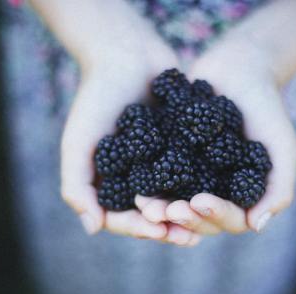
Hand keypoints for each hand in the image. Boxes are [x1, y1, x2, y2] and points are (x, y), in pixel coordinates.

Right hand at [59, 10, 200, 245]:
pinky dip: (202, 186)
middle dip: (168, 227)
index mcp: (108, 181)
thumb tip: (92, 230)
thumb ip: (77, 186)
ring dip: (187, 214)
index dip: (138, 228)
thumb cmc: (96, 98)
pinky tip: (218, 194)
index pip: (120, 217)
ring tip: (204, 222)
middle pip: (150, 214)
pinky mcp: (181, 148)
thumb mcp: (78, 143)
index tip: (157, 230)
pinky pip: (192, 173)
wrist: (126, 55)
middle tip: (187, 236)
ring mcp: (158, 163)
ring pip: (174, 199)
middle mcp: (134, 177)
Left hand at [157, 37, 295, 234]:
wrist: (240, 69)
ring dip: (160, 210)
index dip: (215, 216)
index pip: (231, 219)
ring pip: (175, 204)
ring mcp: (192, 177)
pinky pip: (156, 177)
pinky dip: (146, 184)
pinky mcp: (171, 159)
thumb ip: (279, 187)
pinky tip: (133, 184)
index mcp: (243, 196)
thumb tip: (256, 226)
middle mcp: (216, 192)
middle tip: (167, 211)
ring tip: (145, 205)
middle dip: (184, 218)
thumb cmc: (267, 108)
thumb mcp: (282, 146)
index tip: (199, 202)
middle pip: (199, 219)